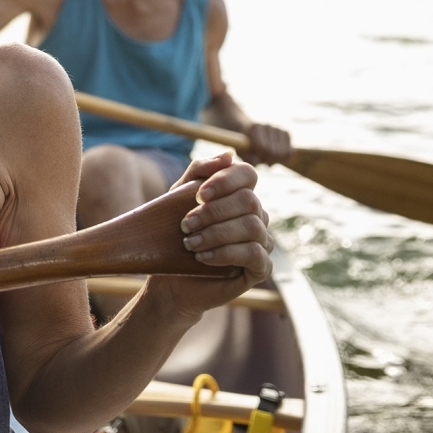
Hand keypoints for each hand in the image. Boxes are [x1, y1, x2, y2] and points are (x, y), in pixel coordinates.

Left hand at [147, 152, 273, 318]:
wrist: (171, 277)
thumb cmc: (177, 233)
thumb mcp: (179, 197)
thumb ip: (200, 171)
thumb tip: (229, 155)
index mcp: (239, 193)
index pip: (247, 174)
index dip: (226, 180)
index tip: (200, 195)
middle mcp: (256, 215)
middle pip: (248, 200)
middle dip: (213, 211)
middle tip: (185, 224)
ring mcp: (262, 241)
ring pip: (251, 226)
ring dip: (216, 234)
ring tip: (190, 243)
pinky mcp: (261, 267)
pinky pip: (254, 254)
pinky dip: (225, 253)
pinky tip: (202, 258)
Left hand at [243, 122, 291, 165]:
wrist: (252, 133)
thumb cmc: (246, 145)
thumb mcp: (243, 152)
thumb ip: (248, 158)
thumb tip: (257, 162)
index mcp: (255, 128)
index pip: (264, 147)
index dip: (262, 157)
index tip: (259, 160)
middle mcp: (267, 125)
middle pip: (274, 151)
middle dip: (270, 160)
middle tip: (265, 162)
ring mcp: (278, 128)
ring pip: (284, 152)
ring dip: (277, 160)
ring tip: (269, 159)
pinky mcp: (286, 132)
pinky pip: (290, 152)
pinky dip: (284, 158)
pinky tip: (277, 158)